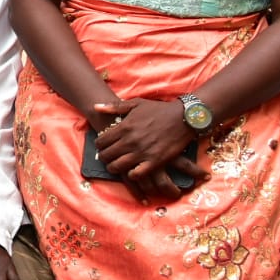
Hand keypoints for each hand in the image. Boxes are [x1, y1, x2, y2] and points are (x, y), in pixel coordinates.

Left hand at [94, 99, 208, 200]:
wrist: (184, 117)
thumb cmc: (159, 110)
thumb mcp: (136, 104)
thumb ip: (114, 107)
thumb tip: (96, 107)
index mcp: (124, 127)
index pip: (101, 141)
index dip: (99, 145)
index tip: (102, 146)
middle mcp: (131, 141)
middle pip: (107, 155)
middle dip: (103, 158)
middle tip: (106, 158)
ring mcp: (142, 152)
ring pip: (118, 166)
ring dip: (114, 168)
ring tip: (115, 166)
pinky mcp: (155, 161)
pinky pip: (137, 174)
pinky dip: (131, 175)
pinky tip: (131, 172)